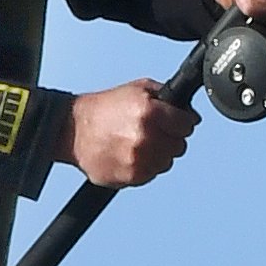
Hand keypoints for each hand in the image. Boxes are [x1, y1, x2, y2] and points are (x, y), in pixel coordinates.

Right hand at [63, 79, 197, 187]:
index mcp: (149, 112)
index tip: (174, 123)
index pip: (187, 125)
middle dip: (169, 139)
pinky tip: (129, 155)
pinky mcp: (131, 176)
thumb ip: (169, 98)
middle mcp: (145, 137)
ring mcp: (138, 159)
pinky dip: (145, 167)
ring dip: (157, 154)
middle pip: (179, 146)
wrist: (73, 130)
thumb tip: (192, 115)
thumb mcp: (138, 89)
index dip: (181, 123)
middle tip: (151, 133)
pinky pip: (151, 175)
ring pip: (166, 162)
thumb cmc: (104, 108)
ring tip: (137, 144)